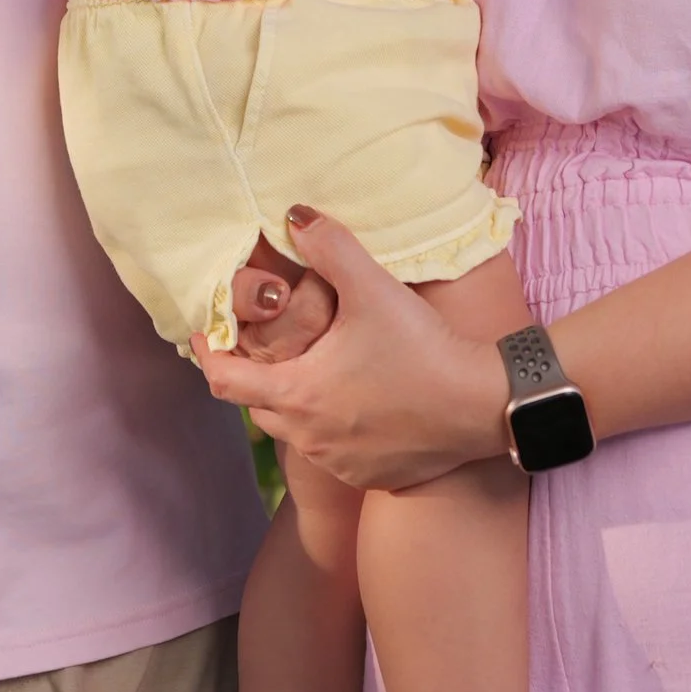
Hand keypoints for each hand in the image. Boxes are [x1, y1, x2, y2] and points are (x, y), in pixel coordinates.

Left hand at [196, 208, 508, 490]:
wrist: (483, 405)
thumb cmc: (423, 348)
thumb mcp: (373, 288)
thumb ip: (329, 247)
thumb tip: (293, 216)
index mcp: (297, 393)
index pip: (223, 380)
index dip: (208, 352)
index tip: (207, 333)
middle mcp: (308, 437)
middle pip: (257, 405)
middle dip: (255, 375)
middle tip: (269, 345)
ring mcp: (338, 462)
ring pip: (295, 431)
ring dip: (296, 403)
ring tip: (316, 369)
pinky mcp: (367, 475)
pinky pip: (332, 453)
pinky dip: (331, 427)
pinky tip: (357, 401)